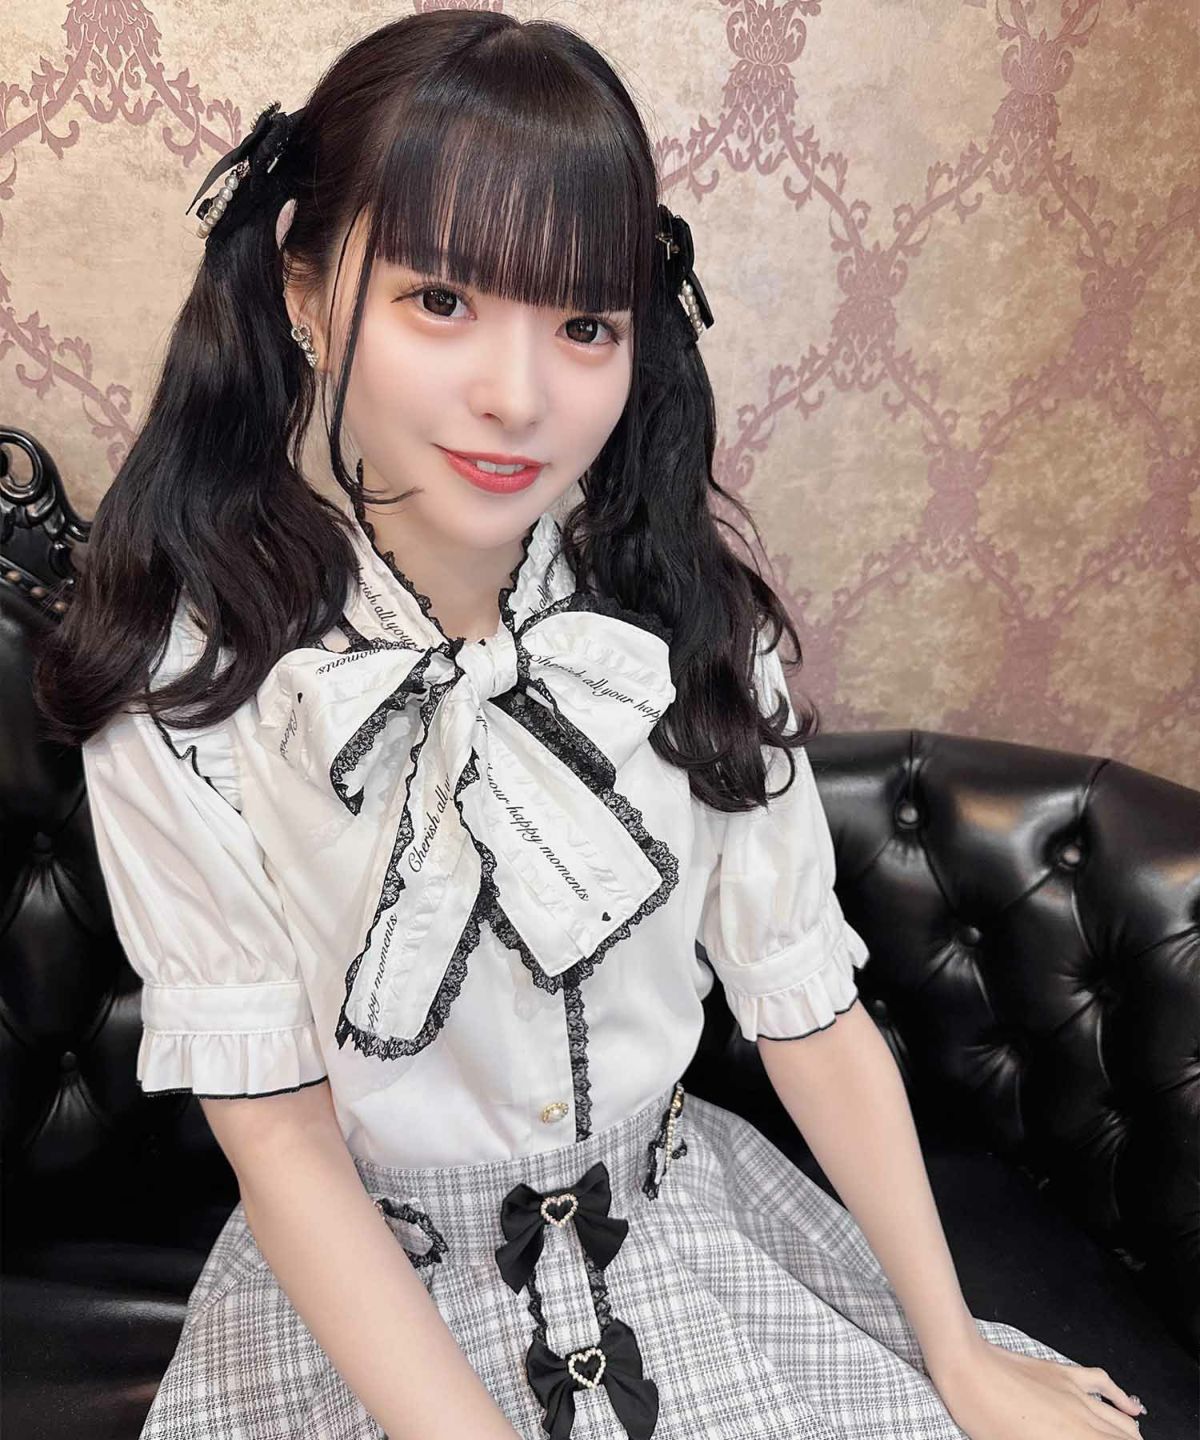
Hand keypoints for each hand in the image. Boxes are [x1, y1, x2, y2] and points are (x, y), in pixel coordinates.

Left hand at [928, 1335, 1146, 1438]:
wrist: (966, 1368)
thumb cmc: (981, 1415)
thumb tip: (1057, 1438)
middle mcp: (1081, 1419)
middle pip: (1122, 1439)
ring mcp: (1075, 1393)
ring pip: (1119, 1420)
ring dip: (1129, 1435)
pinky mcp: (1063, 1373)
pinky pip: (1102, 1383)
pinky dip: (1121, 1397)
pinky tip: (1132, 1408)